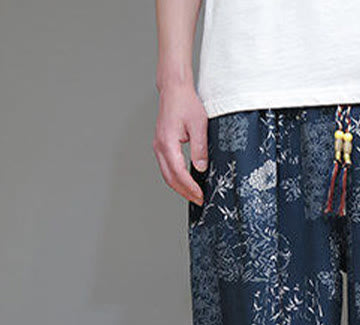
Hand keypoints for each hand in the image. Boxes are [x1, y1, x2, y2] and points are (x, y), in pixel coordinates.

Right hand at [152, 82, 207, 205]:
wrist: (174, 89)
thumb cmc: (186, 103)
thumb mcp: (199, 125)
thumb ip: (199, 148)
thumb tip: (201, 168)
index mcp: (167, 142)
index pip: (178, 172)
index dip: (190, 187)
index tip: (200, 195)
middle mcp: (159, 146)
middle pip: (170, 178)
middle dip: (185, 192)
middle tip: (199, 200)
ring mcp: (158, 146)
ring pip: (167, 174)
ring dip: (180, 187)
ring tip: (194, 194)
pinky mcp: (161, 145)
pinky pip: (167, 167)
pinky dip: (176, 178)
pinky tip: (186, 182)